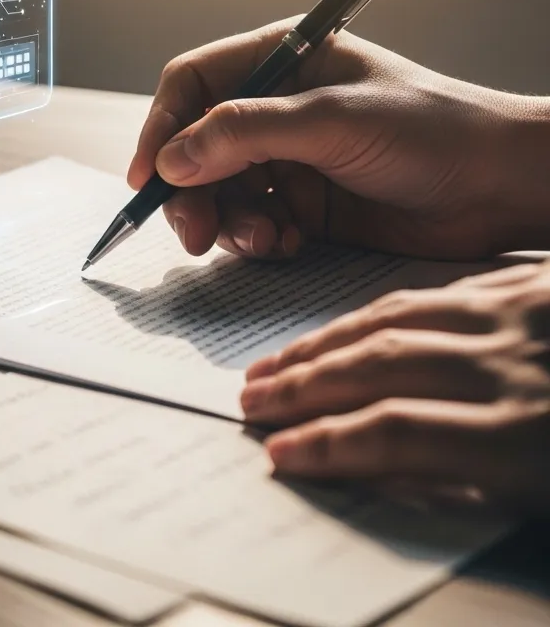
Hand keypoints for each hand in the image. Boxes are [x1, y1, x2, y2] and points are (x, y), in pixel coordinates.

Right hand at [128, 19, 549, 260]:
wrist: (501, 187)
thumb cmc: (433, 130)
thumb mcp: (332, 122)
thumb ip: (246, 134)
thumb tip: (171, 160)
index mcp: (281, 59)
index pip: (192, 84)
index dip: (161, 127)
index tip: (147, 176)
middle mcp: (274, 106)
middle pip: (194, 145)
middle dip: (189, 190)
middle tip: (195, 233)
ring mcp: (286, 157)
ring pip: (217, 190)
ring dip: (226, 221)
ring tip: (264, 239)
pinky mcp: (301, 203)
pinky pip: (250, 222)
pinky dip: (257, 238)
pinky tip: (289, 243)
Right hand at [239, 261, 549, 510]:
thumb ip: (481, 489)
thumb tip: (386, 481)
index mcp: (531, 439)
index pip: (398, 435)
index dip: (328, 444)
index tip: (281, 455)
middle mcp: (517, 365)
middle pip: (382, 367)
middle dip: (304, 385)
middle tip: (254, 399)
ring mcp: (524, 313)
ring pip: (397, 320)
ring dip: (327, 342)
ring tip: (281, 361)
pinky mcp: (536, 284)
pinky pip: (439, 288)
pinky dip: (384, 308)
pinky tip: (354, 321)